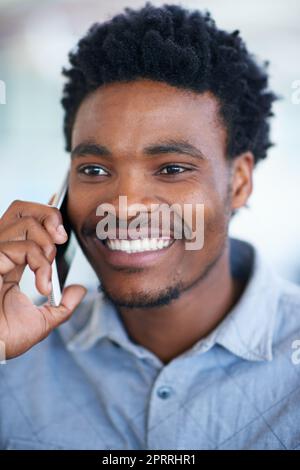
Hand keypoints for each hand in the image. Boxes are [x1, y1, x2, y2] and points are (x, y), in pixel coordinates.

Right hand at [0, 199, 85, 359]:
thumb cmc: (4, 340)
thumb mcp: (42, 321)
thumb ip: (62, 305)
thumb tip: (79, 290)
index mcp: (10, 262)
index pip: (26, 223)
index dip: (47, 219)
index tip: (64, 236)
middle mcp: (1, 252)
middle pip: (21, 209)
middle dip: (49, 215)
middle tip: (62, 238)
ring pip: (25, 220)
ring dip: (48, 244)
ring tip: (48, 270)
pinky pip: (24, 246)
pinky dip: (41, 264)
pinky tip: (42, 285)